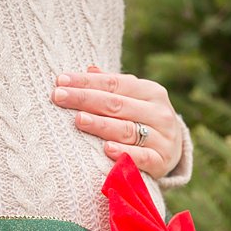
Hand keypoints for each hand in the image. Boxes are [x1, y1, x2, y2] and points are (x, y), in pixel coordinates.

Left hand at [51, 65, 183, 178]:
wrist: (172, 151)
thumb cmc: (142, 120)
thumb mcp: (132, 100)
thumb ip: (113, 87)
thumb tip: (88, 68)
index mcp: (151, 91)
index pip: (114, 83)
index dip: (86, 82)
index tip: (60, 81)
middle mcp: (159, 112)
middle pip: (117, 104)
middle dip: (85, 99)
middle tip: (58, 97)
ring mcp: (162, 138)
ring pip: (127, 130)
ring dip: (101, 125)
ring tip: (79, 120)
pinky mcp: (161, 162)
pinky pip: (141, 158)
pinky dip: (124, 153)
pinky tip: (106, 149)